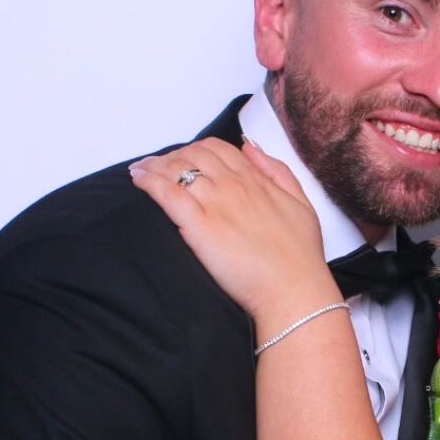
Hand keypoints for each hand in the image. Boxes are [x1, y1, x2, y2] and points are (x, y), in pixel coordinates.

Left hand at [129, 138, 336, 321]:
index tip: (185, 158)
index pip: (218, 149)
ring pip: (176, 169)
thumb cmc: (300, 256)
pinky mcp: (199, 226)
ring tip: (139, 170)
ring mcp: (215, 204)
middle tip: (157, 166)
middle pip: (193, 154)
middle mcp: (234, 186)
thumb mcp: (302, 203)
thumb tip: (250, 148)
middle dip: (173, 155)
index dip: (197, 149)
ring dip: (154, 165)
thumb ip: (277, 171)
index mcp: (256, 180)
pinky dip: (149, 181)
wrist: (293, 291)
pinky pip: (167, 194)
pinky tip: (138, 179)